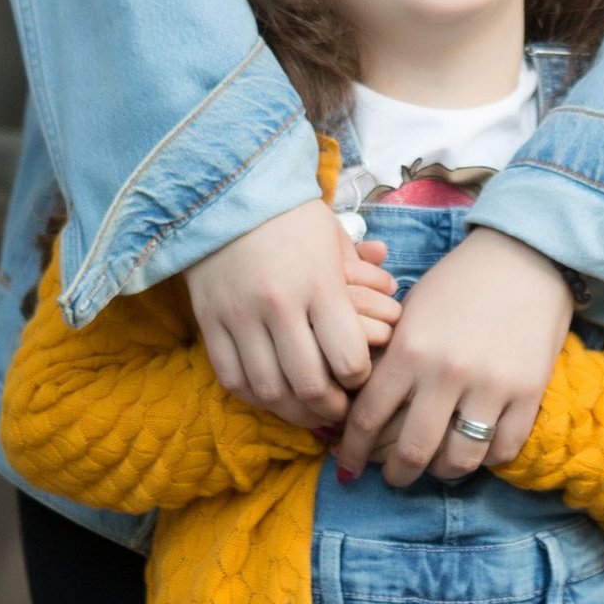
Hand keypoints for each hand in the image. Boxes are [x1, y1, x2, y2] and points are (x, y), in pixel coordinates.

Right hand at [186, 204, 389, 429]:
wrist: (226, 191)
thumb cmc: (291, 216)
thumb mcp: (333, 236)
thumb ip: (362, 271)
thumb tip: (394, 287)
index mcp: (320, 284)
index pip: (348, 359)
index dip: (359, 381)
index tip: (360, 381)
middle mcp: (280, 304)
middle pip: (309, 385)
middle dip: (329, 409)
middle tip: (337, 412)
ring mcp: (241, 315)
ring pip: (268, 389)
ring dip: (291, 411)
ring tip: (306, 410)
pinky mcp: (210, 320)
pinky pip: (231, 376)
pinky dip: (252, 395)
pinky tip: (269, 394)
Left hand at [332, 224, 571, 487]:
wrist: (525, 257)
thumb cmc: (459, 283)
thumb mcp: (411, 313)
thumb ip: (389, 360)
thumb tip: (363, 412)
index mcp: (409, 349)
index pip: (367, 418)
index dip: (352, 450)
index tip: (347, 464)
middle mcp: (446, 372)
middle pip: (411, 451)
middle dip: (395, 475)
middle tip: (392, 478)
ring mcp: (490, 385)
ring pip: (458, 460)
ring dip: (441, 473)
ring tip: (436, 467)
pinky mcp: (528, 393)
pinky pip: (501, 449)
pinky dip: (486, 457)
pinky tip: (475, 449)